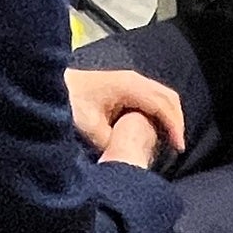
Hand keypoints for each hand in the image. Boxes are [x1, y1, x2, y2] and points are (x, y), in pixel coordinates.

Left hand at [69, 64, 186, 163]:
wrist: (54, 84)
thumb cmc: (70, 102)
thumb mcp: (88, 126)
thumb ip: (111, 141)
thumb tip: (129, 153)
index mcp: (129, 86)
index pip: (162, 104)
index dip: (173, 126)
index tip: (178, 147)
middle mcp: (134, 80)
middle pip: (168, 97)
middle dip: (176, 122)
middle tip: (178, 147)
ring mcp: (131, 81)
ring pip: (163, 96)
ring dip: (169, 117)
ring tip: (170, 142)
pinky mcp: (126, 87)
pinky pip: (153, 98)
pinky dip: (160, 113)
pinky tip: (156, 130)